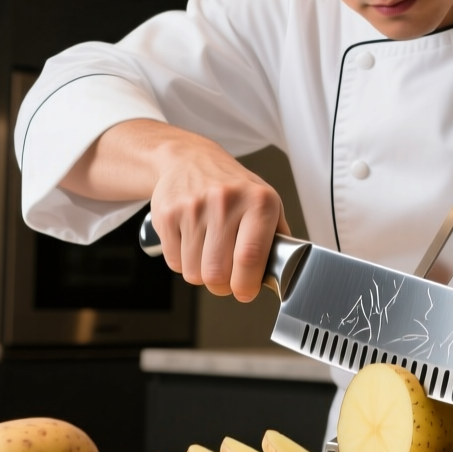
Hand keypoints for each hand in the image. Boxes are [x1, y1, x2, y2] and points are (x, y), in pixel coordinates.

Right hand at [60, 120, 286, 302]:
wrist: (190, 160)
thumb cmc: (234, 187)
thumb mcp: (267, 203)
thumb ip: (277, 239)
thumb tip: (285, 274)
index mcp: (258, 202)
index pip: (250, 257)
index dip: (247, 285)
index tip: (246, 291)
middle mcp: (225, 201)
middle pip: (218, 273)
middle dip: (223, 286)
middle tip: (227, 278)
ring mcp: (193, 207)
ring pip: (194, 273)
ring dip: (202, 274)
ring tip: (210, 255)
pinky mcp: (167, 214)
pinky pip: (174, 263)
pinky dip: (184, 262)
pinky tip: (192, 244)